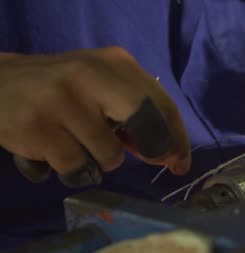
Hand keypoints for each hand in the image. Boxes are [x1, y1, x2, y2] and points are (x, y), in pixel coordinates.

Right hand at [0, 47, 190, 185]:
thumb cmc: (60, 92)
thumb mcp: (101, 89)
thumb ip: (135, 114)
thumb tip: (170, 154)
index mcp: (115, 63)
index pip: (161, 103)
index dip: (177, 138)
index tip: (179, 162)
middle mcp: (92, 75)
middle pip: (146, 122)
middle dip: (153, 149)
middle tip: (145, 159)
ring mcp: (62, 99)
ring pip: (109, 156)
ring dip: (96, 161)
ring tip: (74, 145)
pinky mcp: (37, 126)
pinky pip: (76, 168)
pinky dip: (69, 170)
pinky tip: (51, 151)